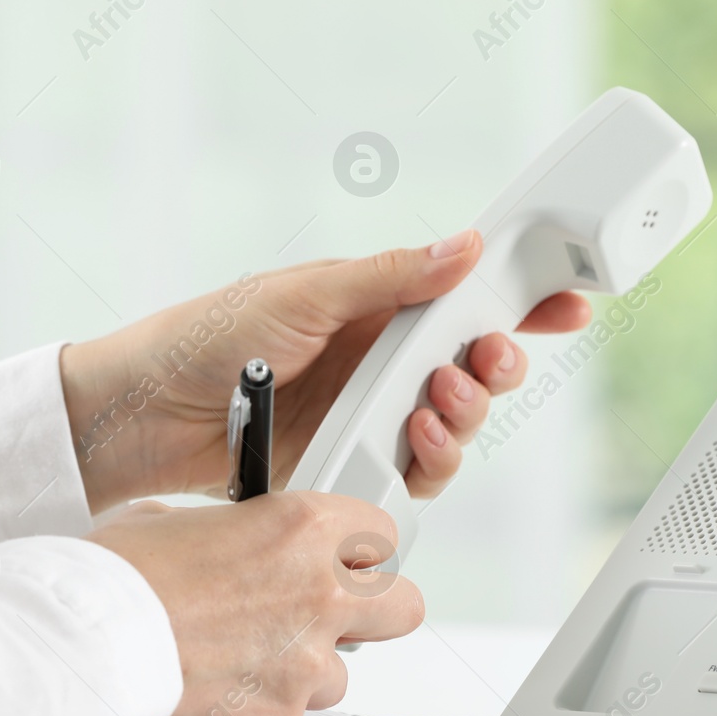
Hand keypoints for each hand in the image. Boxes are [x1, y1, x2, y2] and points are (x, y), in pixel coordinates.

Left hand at [59, 231, 591, 511]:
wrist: (146, 419)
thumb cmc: (208, 339)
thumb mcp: (304, 295)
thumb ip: (389, 278)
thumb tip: (464, 246)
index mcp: (376, 306)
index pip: (465, 299)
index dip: (522, 300)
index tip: (569, 302)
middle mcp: (383, 362)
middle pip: (475, 366)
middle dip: (498, 363)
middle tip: (488, 358)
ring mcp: (373, 416)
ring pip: (458, 422)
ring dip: (465, 412)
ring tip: (434, 400)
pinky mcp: (357, 466)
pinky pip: (422, 470)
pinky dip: (432, 457)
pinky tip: (413, 438)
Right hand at [87, 492, 420, 715]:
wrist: (79, 648)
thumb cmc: (113, 579)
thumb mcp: (176, 520)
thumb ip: (230, 532)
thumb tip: (230, 543)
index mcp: (303, 528)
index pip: (381, 532)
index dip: (358, 548)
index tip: (340, 557)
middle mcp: (320, 593)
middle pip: (403, 606)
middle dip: (375, 611)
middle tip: (331, 613)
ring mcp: (306, 662)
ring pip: (342, 671)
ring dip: (306, 666)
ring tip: (243, 658)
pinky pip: (292, 715)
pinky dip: (262, 707)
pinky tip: (217, 690)